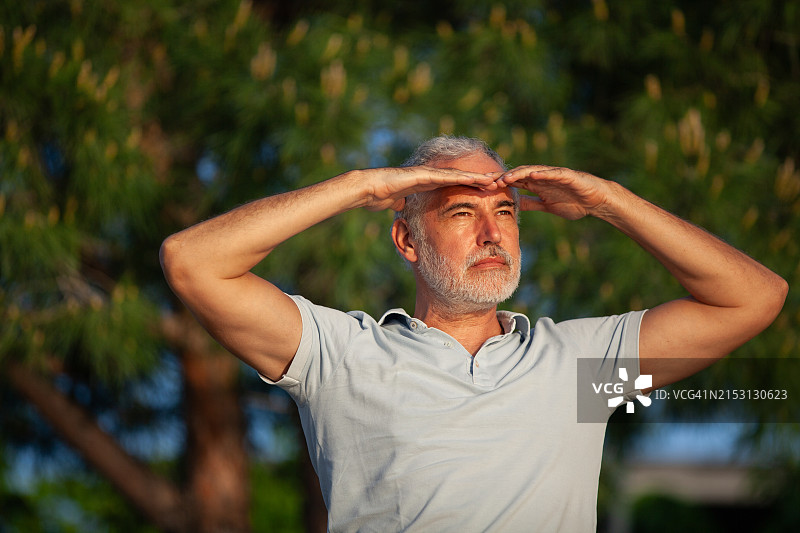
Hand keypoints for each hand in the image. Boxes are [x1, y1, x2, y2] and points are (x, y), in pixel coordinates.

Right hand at [360, 165, 498, 211]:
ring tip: (498, 180)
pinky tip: (479, 179)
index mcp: (430, 186)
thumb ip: (409, 206)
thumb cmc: (379, 196)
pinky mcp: (424, 175)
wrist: (367, 188)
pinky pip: (448, 177)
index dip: (474, 188)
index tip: (490, 192)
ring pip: (460, 175)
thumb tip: (409, 211)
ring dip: (479, 178)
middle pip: (463, 179)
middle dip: (483, 181)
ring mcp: (429, 174)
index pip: (457, 187)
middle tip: (503, 183)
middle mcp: (433, 177)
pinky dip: (465, 178)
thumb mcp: (401, 206)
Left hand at [495, 165, 612, 219]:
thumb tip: (513, 205)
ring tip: (504, 178)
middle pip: (517, 174)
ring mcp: (553, 175)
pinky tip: (532, 174)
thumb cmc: (572, 201)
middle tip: (485, 180)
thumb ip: (530, 204)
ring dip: (517, 174)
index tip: (482, 188)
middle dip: (501, 176)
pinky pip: (553, 173)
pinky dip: (542, 173)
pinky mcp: (566, 175)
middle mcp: (541, 177)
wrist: (595, 200)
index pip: (513, 183)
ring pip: (531, 171)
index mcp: (535, 185)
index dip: (498, 184)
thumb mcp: (545, 206)